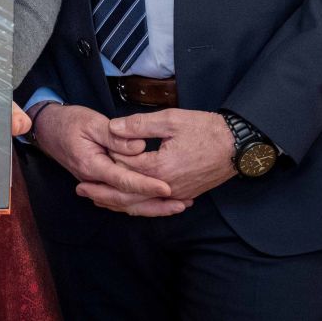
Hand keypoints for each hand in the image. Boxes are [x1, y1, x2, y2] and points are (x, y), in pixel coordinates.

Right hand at [30, 102, 187, 216]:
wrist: (47, 128)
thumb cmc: (69, 121)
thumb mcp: (92, 122)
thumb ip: (116, 136)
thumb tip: (139, 148)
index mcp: (92, 165)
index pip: (123, 181)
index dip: (146, 185)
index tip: (168, 187)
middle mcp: (93, 180)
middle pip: (127, 200)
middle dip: (156, 204)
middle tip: (182, 203)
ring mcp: (96, 183)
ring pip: (124, 204)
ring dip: (151, 207)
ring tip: (177, 206)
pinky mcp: (99, 182)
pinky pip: (120, 199)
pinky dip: (139, 203)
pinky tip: (156, 202)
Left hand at [109, 109, 236, 201]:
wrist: (236, 146)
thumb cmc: (205, 130)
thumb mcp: (170, 120)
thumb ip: (139, 125)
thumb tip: (113, 127)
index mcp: (159, 167)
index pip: (124, 165)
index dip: (111, 154)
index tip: (103, 146)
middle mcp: (167, 186)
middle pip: (129, 189)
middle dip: (108, 184)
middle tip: (85, 183)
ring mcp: (177, 194)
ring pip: (142, 201)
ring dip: (121, 197)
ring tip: (102, 193)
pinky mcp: (185, 196)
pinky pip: (157, 203)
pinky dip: (141, 201)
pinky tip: (131, 196)